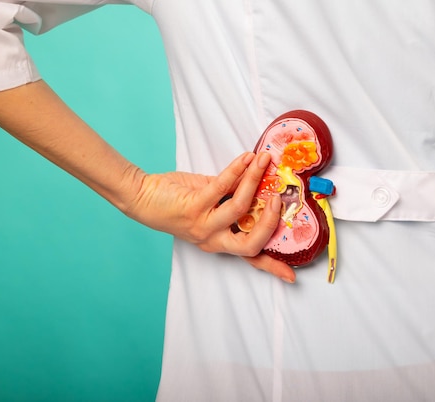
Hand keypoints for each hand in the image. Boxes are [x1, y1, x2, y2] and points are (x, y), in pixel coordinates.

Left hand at [124, 152, 295, 282]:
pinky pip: (222, 186)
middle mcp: (212, 238)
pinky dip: (237, 169)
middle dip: (269, 222)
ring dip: (255, 181)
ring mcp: (203, 224)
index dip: (272, 267)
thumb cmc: (176, 200)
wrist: (143, 196)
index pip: (249, 257)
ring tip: (264, 161)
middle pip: (250, 243)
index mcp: (219, 240)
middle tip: (278, 200)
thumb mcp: (209, 205)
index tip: (292, 277)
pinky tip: (246, 158)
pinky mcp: (194, 206)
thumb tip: (257, 179)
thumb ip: (232, 198)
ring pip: (240, 207)